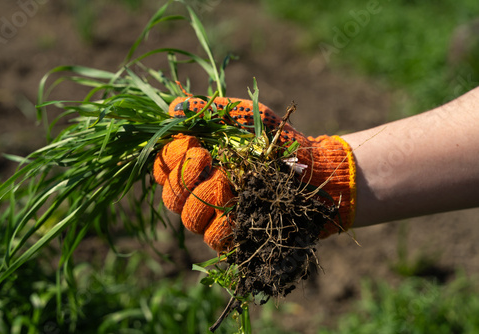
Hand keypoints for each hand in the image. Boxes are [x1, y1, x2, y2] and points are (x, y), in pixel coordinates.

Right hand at [154, 96, 355, 250]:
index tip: (190, 142)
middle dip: (184, 176)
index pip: (165, 168)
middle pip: (172, 197)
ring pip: (189, 219)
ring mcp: (218, 218)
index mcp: (199, 167)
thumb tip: (173, 106)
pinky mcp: (237, 236)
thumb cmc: (278, 140)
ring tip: (224, 179)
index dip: (170, 157)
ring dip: (202, 196)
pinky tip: (237, 201)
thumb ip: (211, 112)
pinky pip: (215, 237)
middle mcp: (203, 194)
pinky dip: (221, 221)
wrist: (315, 168)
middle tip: (205, 158)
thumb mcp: (247, 119)